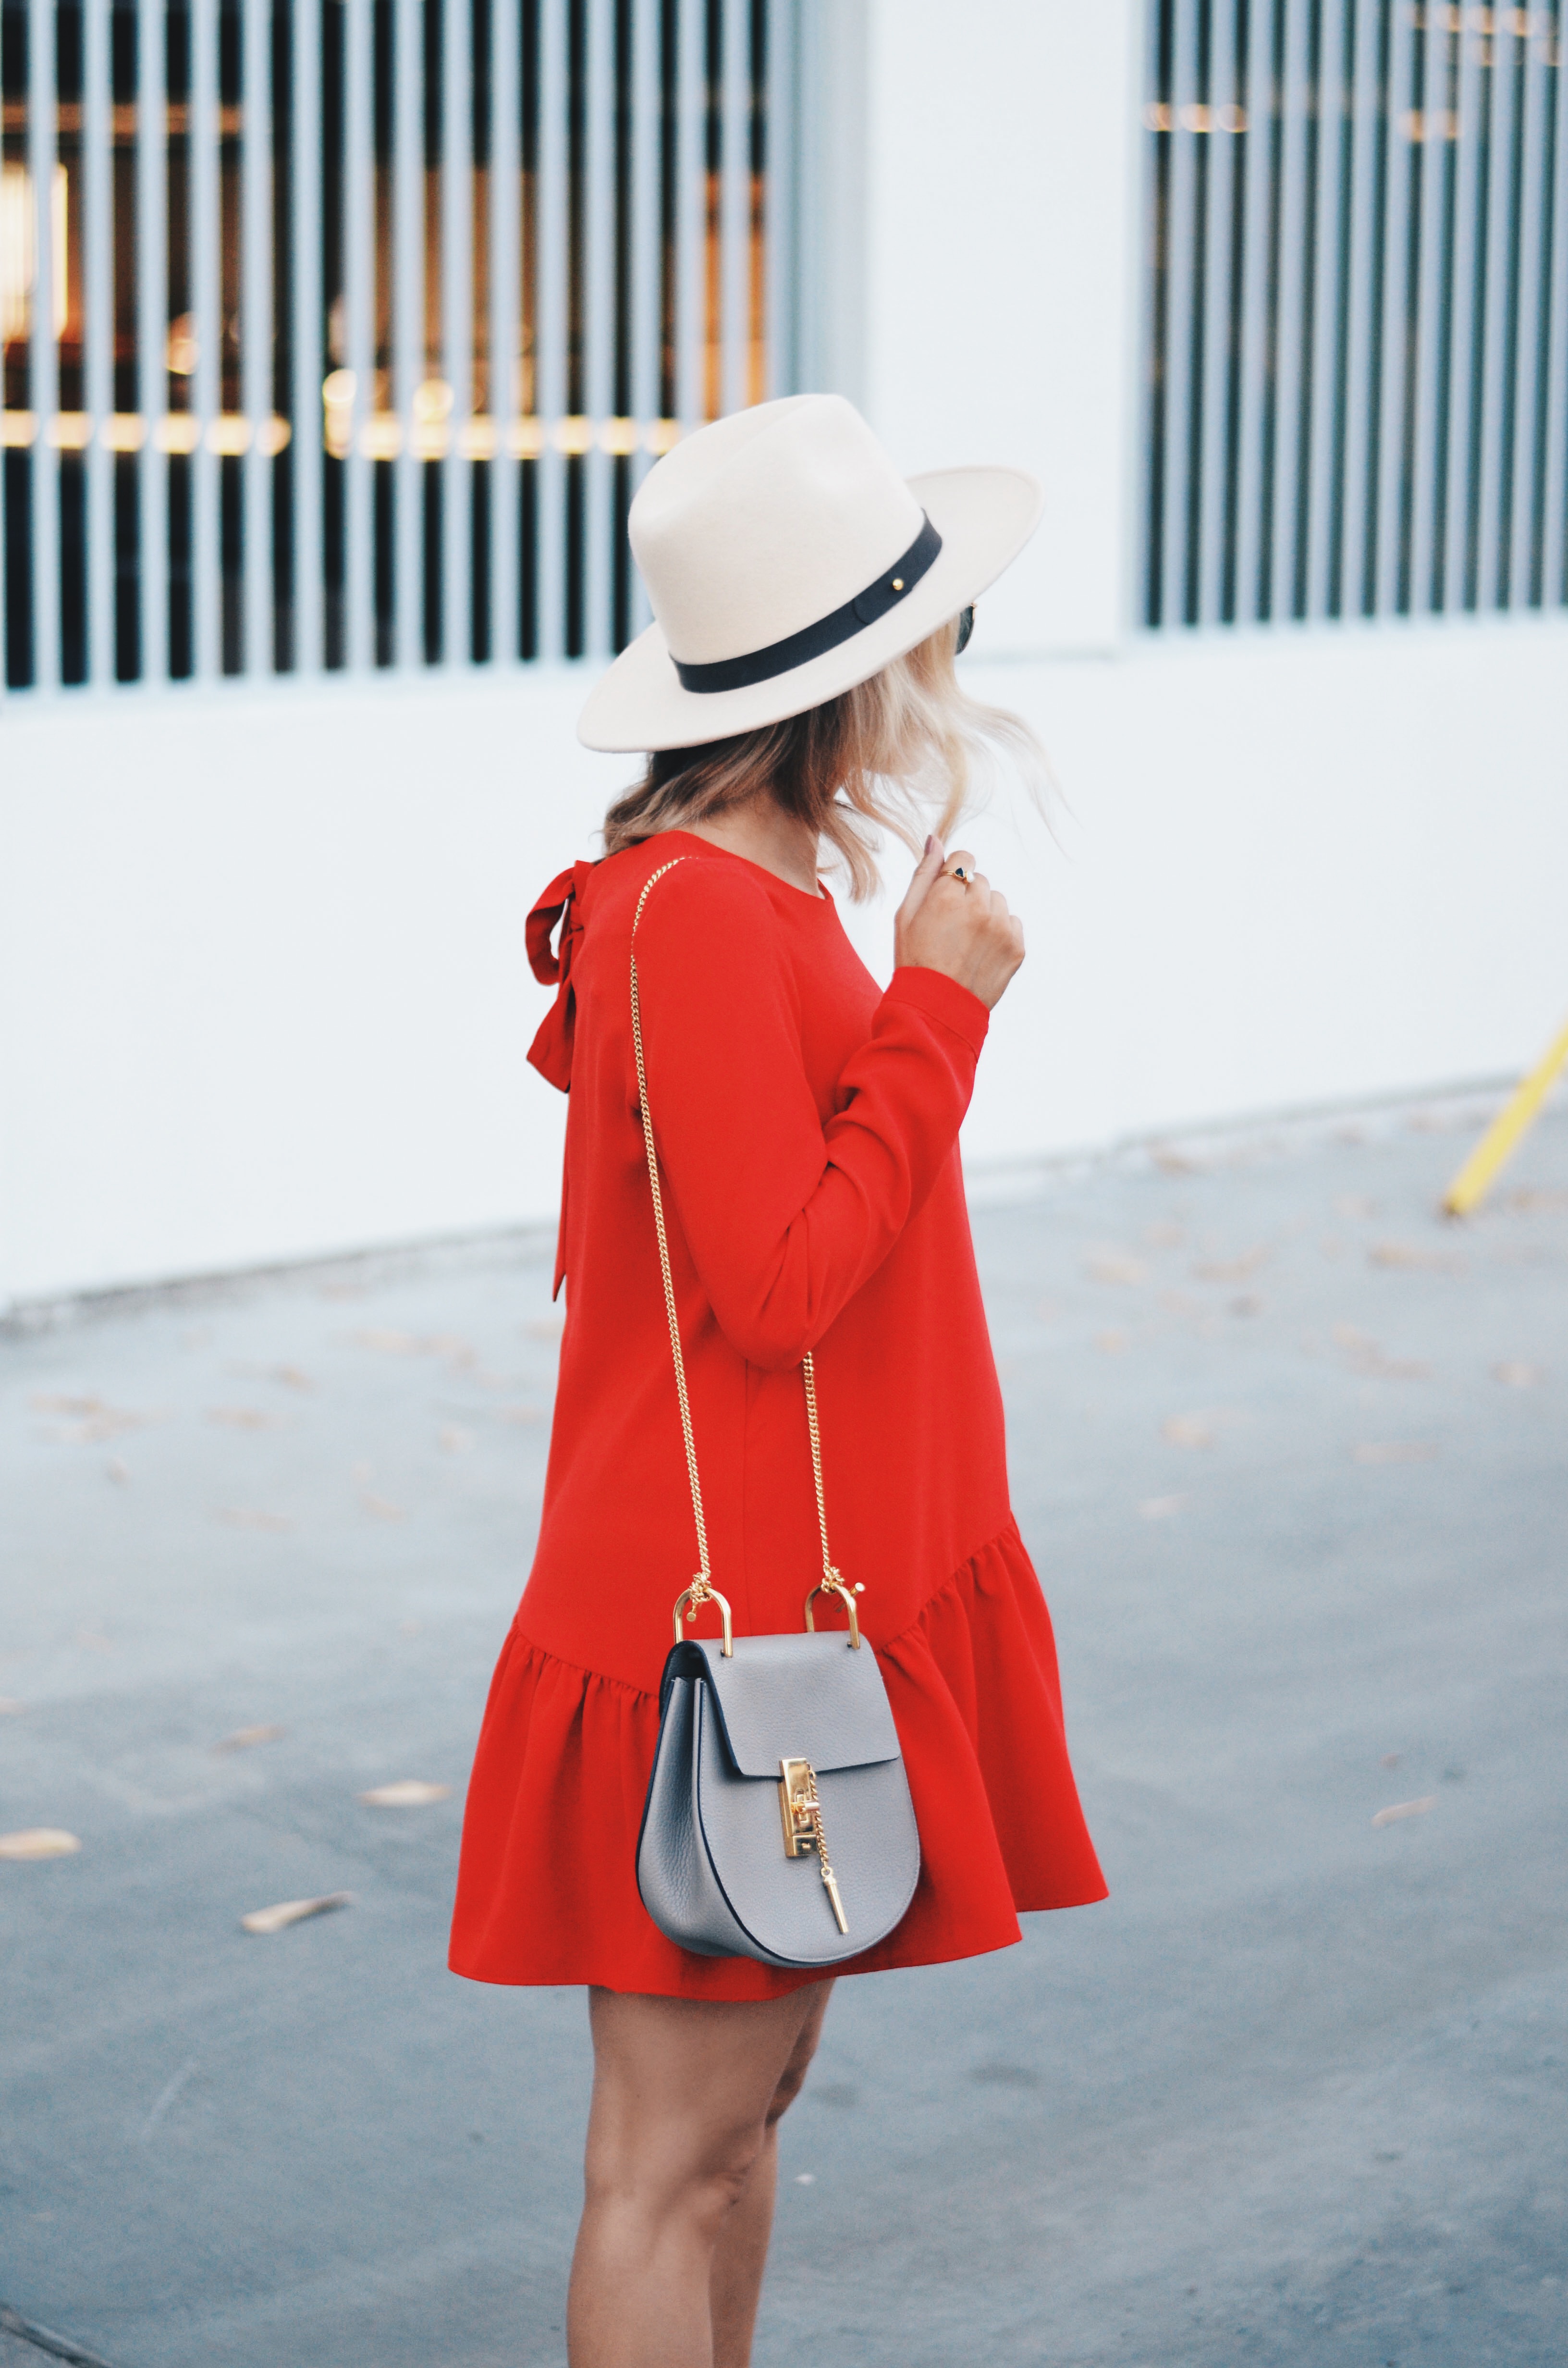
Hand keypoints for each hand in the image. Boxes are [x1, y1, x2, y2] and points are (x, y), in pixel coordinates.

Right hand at [894, 838, 1024, 1010]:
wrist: (936, 1009)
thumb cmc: (915, 960)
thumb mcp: (905, 915)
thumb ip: (923, 873)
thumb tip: (935, 840)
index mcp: (947, 896)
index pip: (964, 858)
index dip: (952, 876)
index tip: (945, 897)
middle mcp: (978, 907)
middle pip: (980, 881)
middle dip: (967, 897)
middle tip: (951, 928)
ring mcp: (1001, 928)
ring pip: (998, 901)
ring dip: (985, 914)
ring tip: (966, 942)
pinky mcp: (1017, 947)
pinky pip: (1013, 923)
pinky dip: (1000, 933)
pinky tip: (980, 952)